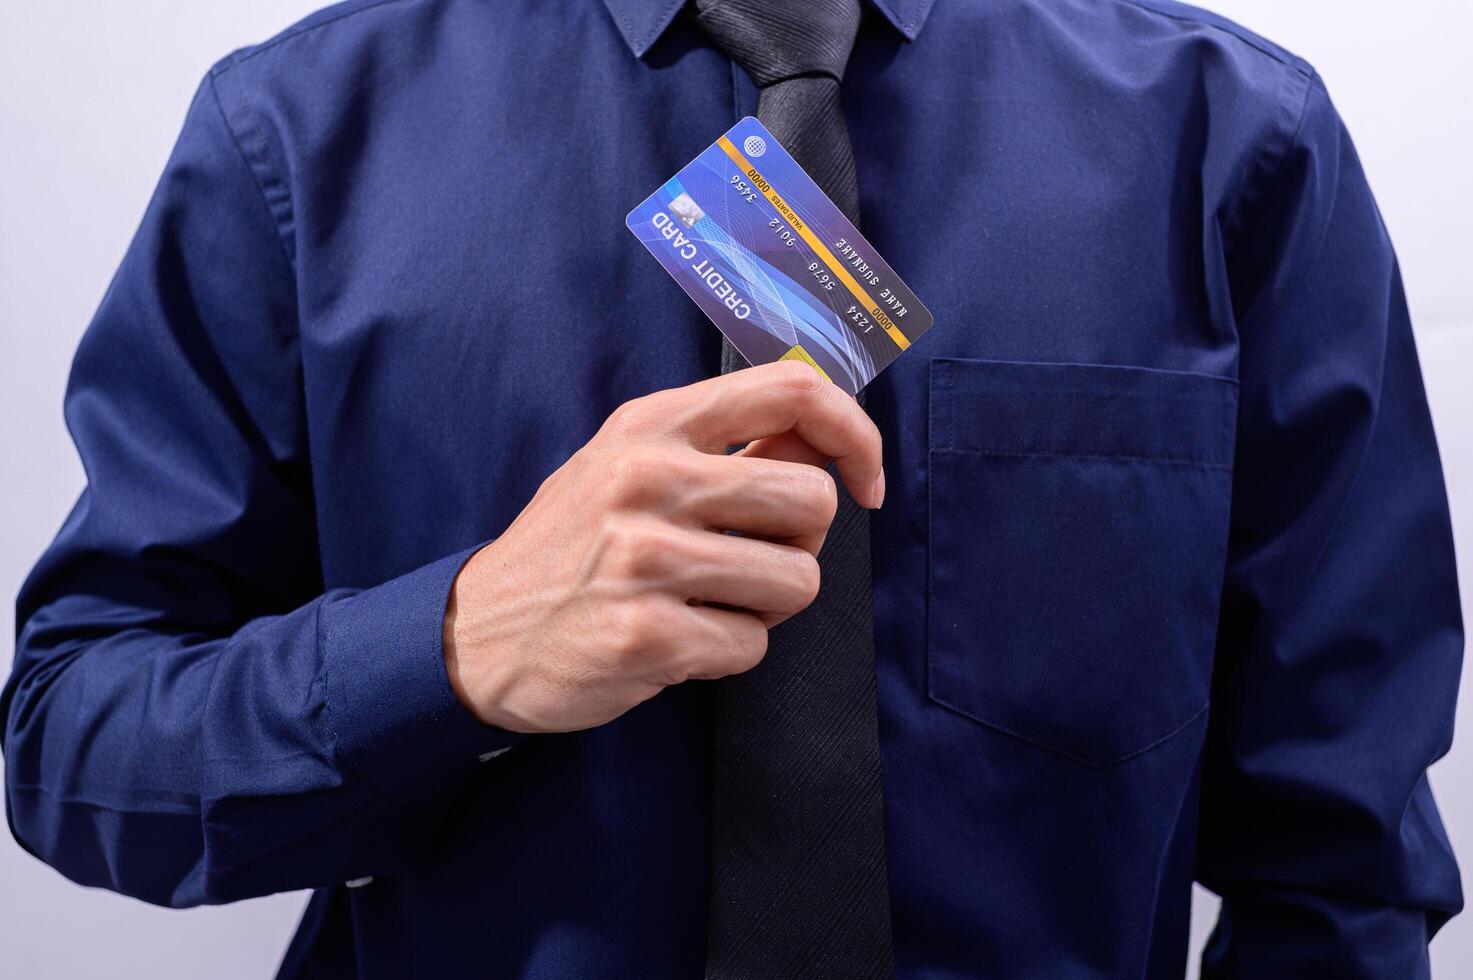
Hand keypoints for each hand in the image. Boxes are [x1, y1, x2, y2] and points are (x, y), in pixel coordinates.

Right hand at [443, 361, 884, 733]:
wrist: (479, 633)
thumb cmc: (573, 547)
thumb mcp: (628, 466)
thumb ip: (722, 449)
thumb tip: (822, 446)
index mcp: (650, 425)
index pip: (792, 390)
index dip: (855, 433)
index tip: (866, 481)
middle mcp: (647, 479)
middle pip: (813, 501)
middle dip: (802, 544)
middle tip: (750, 561)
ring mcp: (644, 559)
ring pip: (798, 582)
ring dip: (767, 606)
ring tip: (706, 603)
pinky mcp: (647, 637)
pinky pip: (753, 646)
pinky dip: (728, 653)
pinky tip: (677, 641)